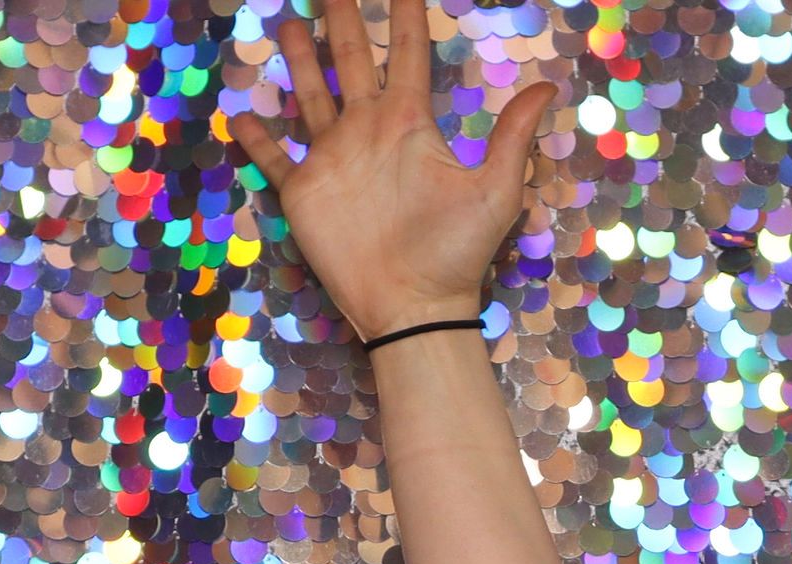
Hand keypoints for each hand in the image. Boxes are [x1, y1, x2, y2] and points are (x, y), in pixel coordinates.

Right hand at [229, 0, 555, 338]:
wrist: (414, 306)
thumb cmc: (456, 252)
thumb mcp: (496, 192)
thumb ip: (513, 137)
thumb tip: (548, 86)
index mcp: (410, 123)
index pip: (407, 54)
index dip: (404, 14)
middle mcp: (368, 130)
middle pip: (351, 59)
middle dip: (341, 19)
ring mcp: (333, 159)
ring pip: (310, 94)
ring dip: (299, 60)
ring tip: (289, 22)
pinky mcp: (304, 192)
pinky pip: (274, 158)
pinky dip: (257, 137)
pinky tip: (243, 114)